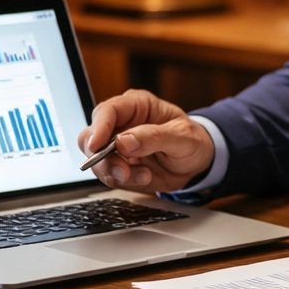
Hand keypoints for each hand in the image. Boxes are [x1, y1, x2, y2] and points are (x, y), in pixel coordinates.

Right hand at [76, 89, 215, 192]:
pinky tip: (146, 177)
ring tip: (145, 175)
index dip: (98, 128)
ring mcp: (117, 147)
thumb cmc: (192, 140)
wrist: (198, 163)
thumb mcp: (183, 136)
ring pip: (97, 161)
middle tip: (123, 171)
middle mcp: (121, 124)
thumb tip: (123, 142)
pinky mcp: (120, 166)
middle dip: (102, 159)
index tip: (96, 146)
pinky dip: (126, 182)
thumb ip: (154, 137)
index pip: (107, 111)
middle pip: (91, 138)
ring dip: (117, 174)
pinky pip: (110, 177)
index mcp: (136, 105)